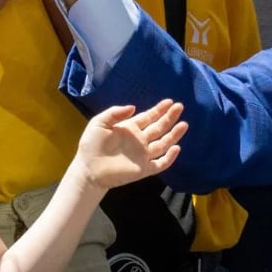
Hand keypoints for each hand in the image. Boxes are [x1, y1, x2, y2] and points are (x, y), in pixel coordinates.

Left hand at [71, 99, 186, 189]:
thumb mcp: (99, 122)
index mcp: (130, 128)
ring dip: (174, 134)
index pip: (149, 117)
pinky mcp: (143, 169)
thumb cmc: (91, 145)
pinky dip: (170, 158)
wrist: (87, 169)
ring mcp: (142, 155)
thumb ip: (115, 113)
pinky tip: (176, 148)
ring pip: (163, 144)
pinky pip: (160, 164)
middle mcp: (139, 140)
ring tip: (184, 124)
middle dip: (169, 117)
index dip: (159, 110)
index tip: (169, 102)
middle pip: (159, 127)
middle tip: (180, 107)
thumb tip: (134, 107)